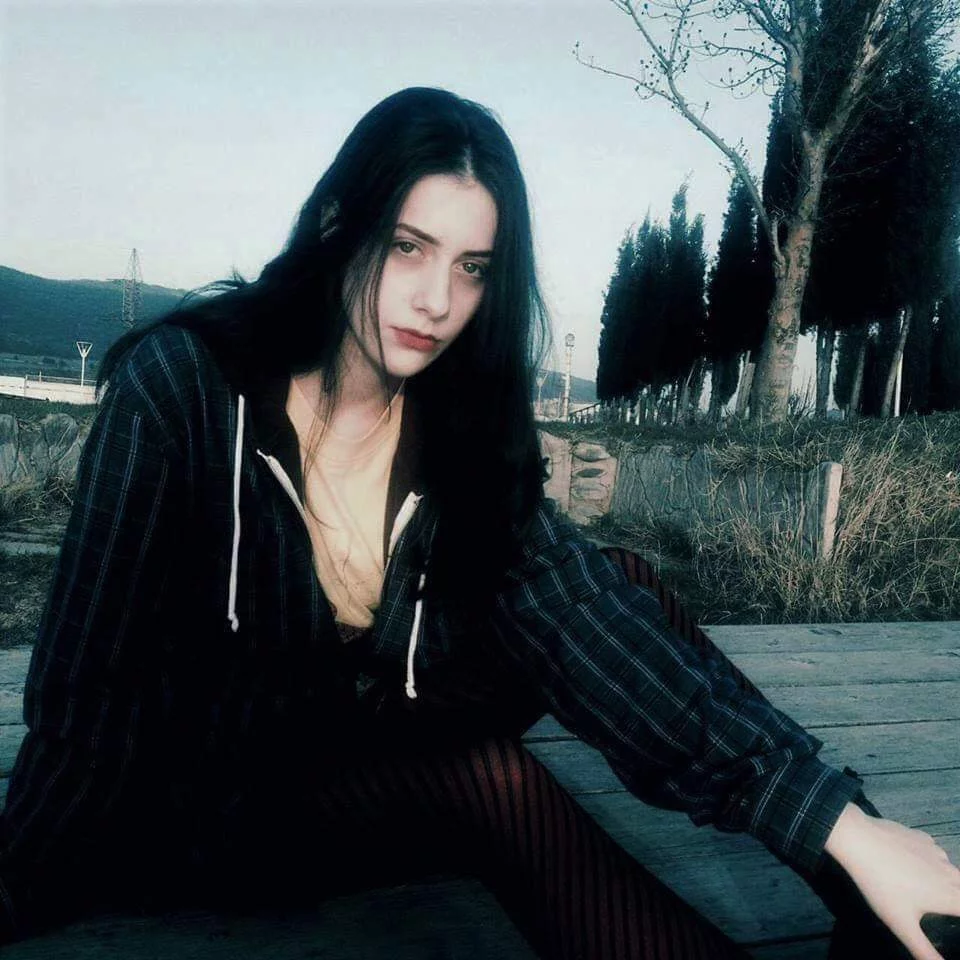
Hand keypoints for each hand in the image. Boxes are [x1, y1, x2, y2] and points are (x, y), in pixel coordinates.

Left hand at [824, 802, 959, 959]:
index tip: (952, 916)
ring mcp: (935, 851)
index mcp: (948, 896)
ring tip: (928, 888)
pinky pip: (932, 851)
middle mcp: (949, 872)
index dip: (959, 912)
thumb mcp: (901, 925)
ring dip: (946, 880)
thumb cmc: (881, 886)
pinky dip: (929, 860)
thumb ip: (924, 951)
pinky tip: (910, 862)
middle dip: (957, 898)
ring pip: (950, 869)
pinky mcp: (920, 836)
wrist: (859, 839)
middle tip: (945, 906)